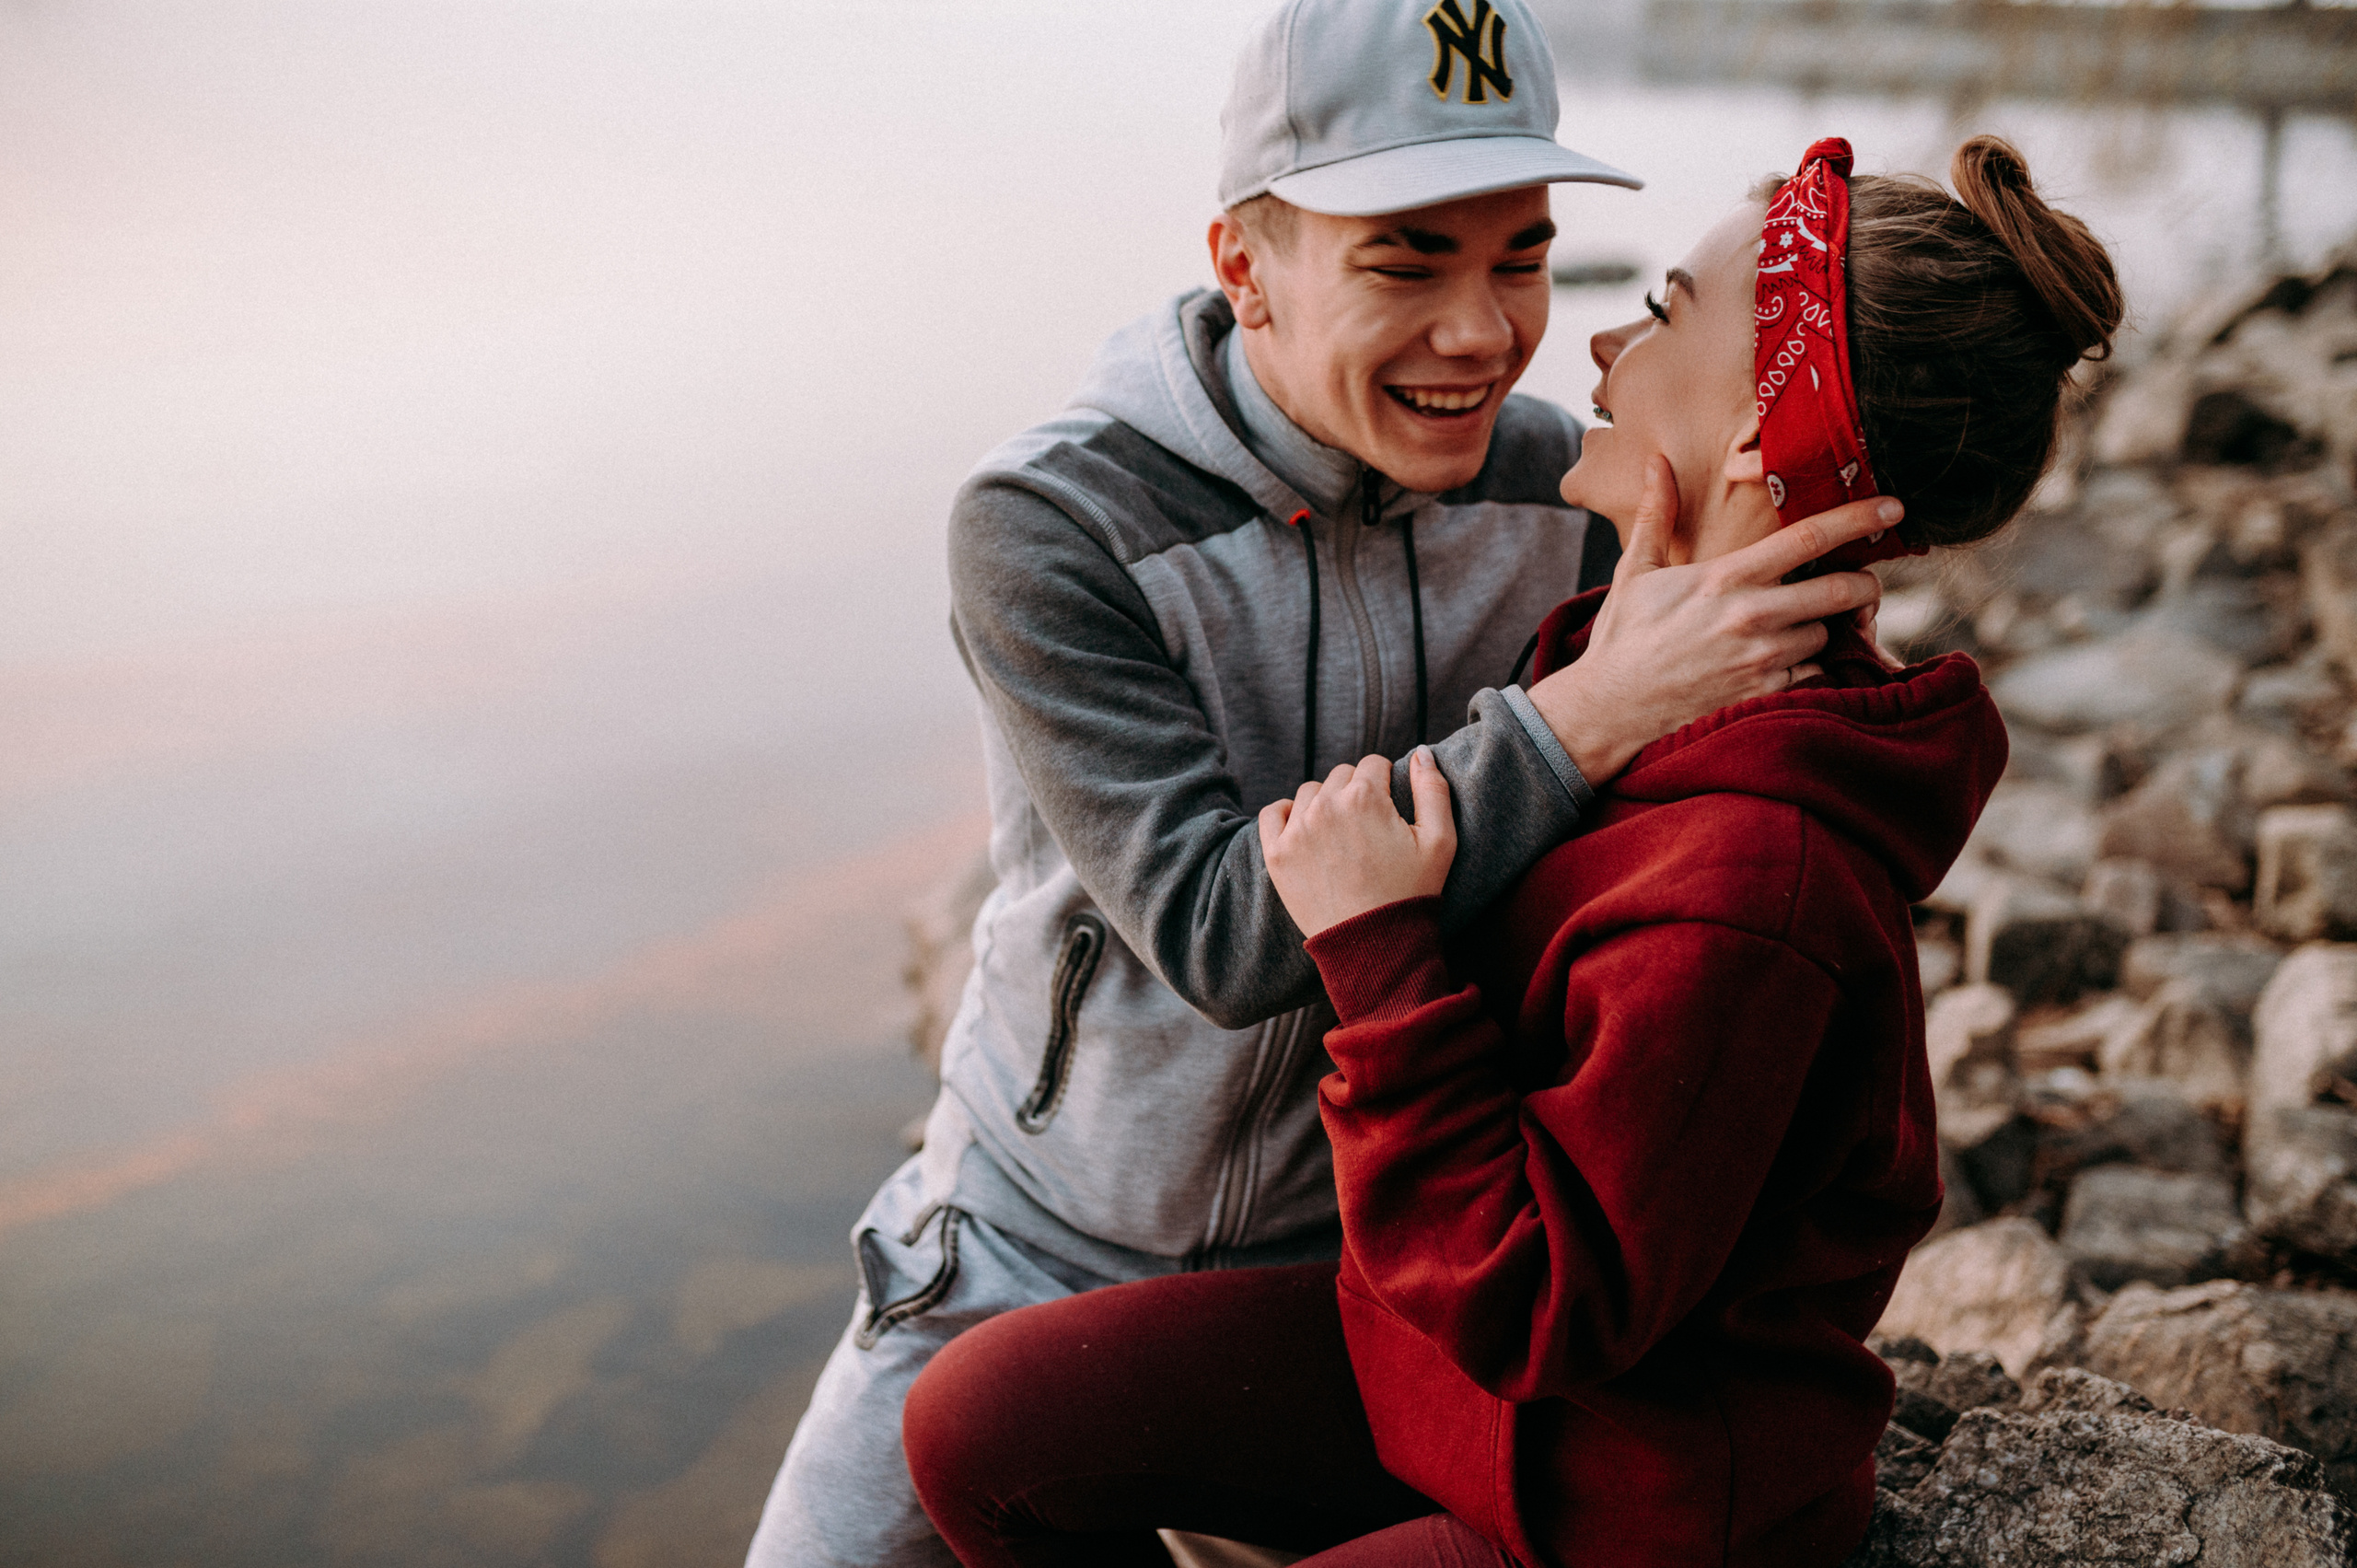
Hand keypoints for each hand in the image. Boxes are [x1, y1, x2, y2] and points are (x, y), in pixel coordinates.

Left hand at [1259, 748, 1456, 939]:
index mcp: (1365, 797)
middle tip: (1368, 829)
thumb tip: (1421, 752)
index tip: (1389, 812)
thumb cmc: (1410, 893)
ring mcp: (1296, 830)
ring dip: (1325, 804)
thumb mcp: (1441, 841)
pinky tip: (1305, 831)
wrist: (1373, 946)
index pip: (1373, 765)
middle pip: (1341, 775)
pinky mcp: (1276, 854)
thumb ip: (1433, 789)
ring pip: (1310, 792)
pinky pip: (1272, 813)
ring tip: (1342, 838)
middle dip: (1357, 794)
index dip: (1386, 786)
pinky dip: (1286, 815)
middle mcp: (1325, 806)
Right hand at [1528, 455, 1901, 784]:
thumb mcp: (1635, 571)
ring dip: (1823, 628)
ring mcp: (1762, 660)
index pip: (1809, 538)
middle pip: (1844, 590)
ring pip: (1828, 633)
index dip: (1859, 519)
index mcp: (1725, 578)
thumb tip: (1657, 460)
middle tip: (1856, 583)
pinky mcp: (1765, 695)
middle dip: (1862, 584)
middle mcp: (1752, 616)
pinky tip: (1783, 661)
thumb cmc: (1623, 638)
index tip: (1893, 507)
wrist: (1610, 708)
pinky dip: (1810, 665)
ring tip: (1794, 627)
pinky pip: (1815, 674)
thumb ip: (1658, 514)